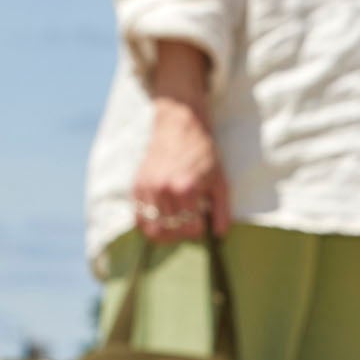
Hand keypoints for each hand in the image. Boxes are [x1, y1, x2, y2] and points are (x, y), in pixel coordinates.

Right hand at [132, 40, 230, 242]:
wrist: (179, 125)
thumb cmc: (203, 152)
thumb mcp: (220, 180)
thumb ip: (222, 209)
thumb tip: (219, 234)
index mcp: (186, 188)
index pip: (191, 229)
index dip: (199, 228)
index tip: (202, 219)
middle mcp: (164, 190)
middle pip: (171, 232)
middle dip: (182, 233)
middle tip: (188, 224)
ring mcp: (148, 188)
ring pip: (153, 230)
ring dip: (166, 233)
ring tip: (175, 225)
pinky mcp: (137, 186)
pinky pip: (138, 219)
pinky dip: (149, 226)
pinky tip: (160, 220)